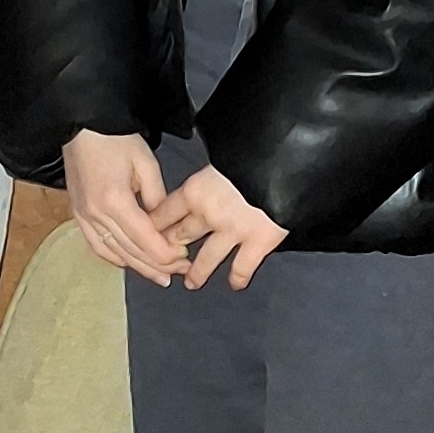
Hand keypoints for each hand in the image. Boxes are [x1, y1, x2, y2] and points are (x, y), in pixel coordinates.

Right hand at [63, 128, 186, 280]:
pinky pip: (96, 245)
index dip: (166, 254)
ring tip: (158, 275)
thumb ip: (157, 199)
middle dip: (157, 265)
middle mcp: (95, 213)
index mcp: (114, 201)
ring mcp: (83, 215)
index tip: (183, 259)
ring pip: (113, 253)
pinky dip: (114, 257)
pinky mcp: (77, 213)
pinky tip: (128, 263)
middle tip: (178, 272)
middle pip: (130, 251)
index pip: (145, 240)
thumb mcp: (147, 164)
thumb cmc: (114, 138)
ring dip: (137, 267)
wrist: (82, 124)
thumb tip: (164, 224)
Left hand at [149, 162, 289, 290]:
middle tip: (168, 258)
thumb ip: (210, 170)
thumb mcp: (220, 154)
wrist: (284, 156)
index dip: (154, 226)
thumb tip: (209, 172)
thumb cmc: (252, 149)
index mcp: (195, 189)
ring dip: (197, 272)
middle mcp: (209, 214)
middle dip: (172, 249)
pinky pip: (243, 267)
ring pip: (206, 259)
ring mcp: (233, 231)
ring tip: (192, 282)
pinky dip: (238, 277)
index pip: (164, 213)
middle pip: (181, 237)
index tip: (149, 234)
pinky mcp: (258, 242)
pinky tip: (236, 283)